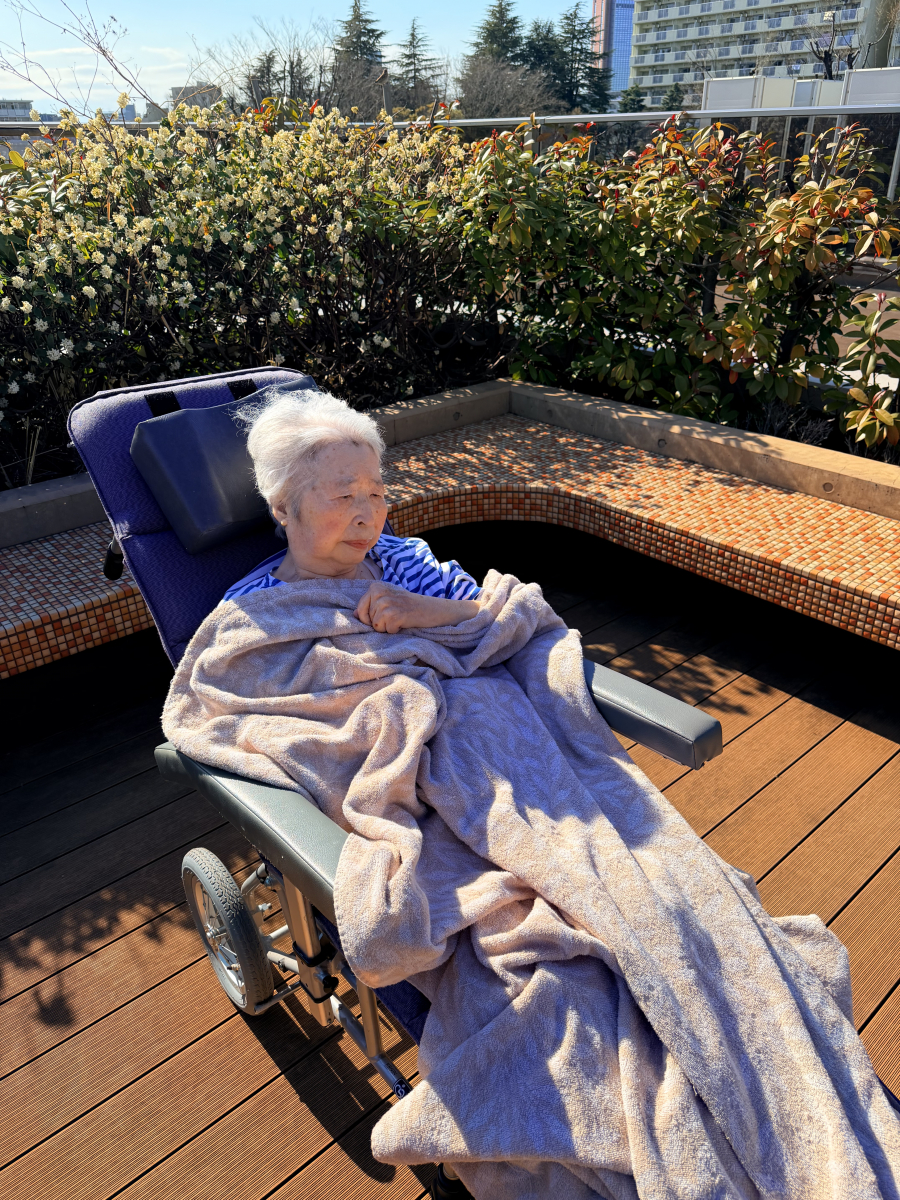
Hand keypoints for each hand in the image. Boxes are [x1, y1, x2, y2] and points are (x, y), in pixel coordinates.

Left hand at [355, 582, 479, 633]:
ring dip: (388, 627)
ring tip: (400, 618)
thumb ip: (370, 604)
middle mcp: (379, 593)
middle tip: (395, 615)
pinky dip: (395, 630)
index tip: (384, 615)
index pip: (359, 610)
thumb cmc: (408, 605)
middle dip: (379, 623)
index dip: (368, 618)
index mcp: (375, 587)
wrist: (431, 608)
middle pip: (368, 619)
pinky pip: (386, 631)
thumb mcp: (388, 599)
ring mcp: (386, 603)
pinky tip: (404, 622)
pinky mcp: (394, 615)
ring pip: (376, 626)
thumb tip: (352, 614)